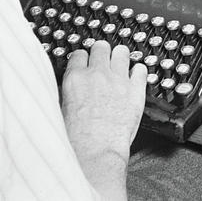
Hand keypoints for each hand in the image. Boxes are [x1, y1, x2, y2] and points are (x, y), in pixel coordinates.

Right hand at [62, 42, 146, 199]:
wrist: (95, 155)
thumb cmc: (77, 142)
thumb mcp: (60, 112)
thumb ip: (67, 93)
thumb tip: (69, 88)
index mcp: (75, 79)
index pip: (79, 54)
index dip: (82, 59)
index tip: (85, 63)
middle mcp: (97, 74)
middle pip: (101, 46)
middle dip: (101, 53)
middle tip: (103, 62)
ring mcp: (118, 80)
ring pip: (122, 51)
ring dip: (120, 58)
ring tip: (119, 66)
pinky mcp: (135, 90)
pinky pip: (141, 69)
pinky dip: (138, 72)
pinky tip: (134, 78)